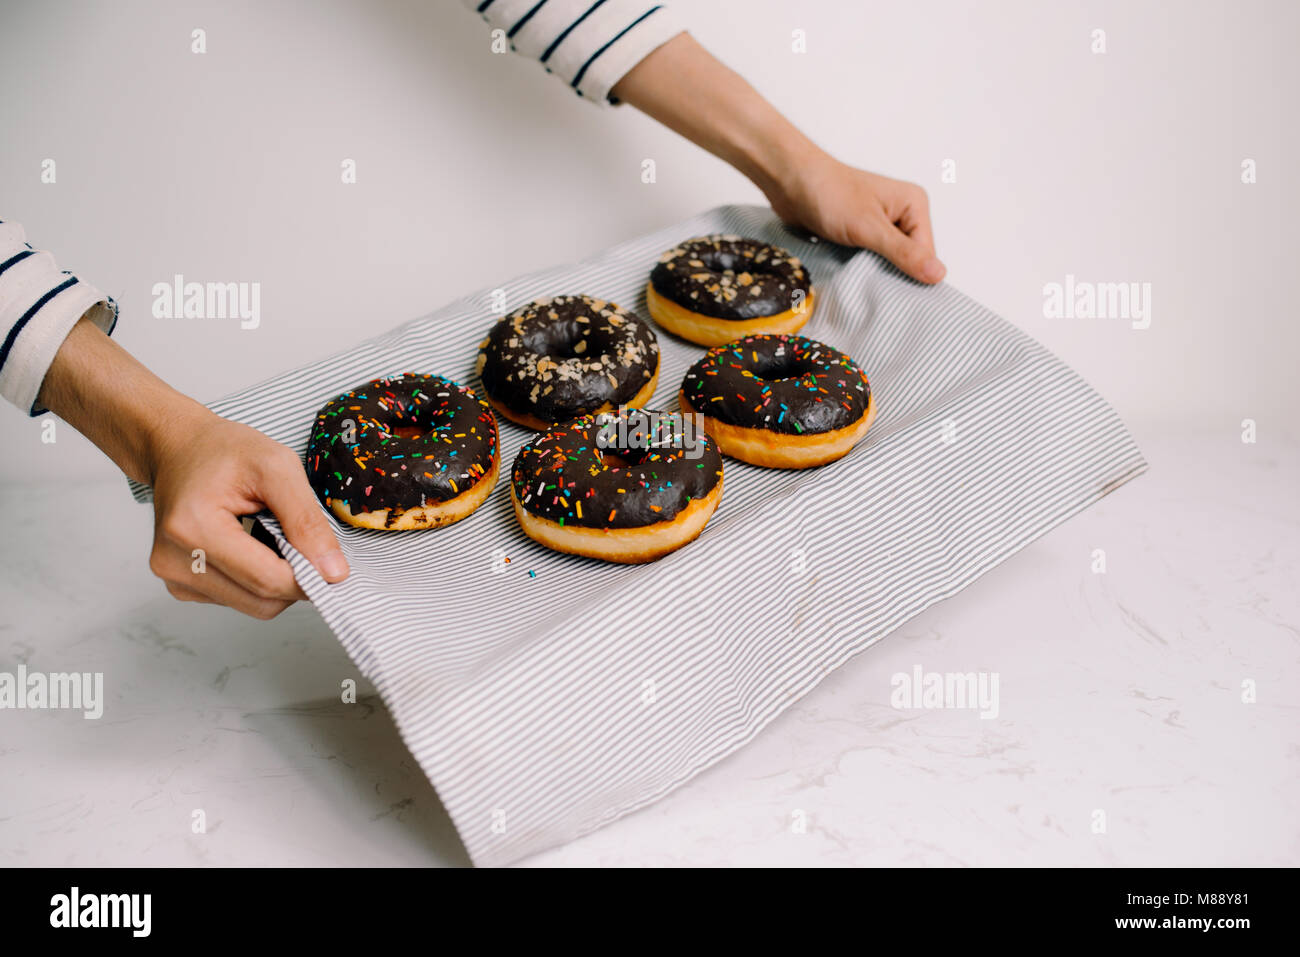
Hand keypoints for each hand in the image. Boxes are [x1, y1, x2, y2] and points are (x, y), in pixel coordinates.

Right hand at [147, 407, 349, 618]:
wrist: (179, 447)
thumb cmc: (223, 450)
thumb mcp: (277, 468)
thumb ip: (306, 521)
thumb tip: (333, 572)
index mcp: (192, 528)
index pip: (266, 580)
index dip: (310, 578)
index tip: (335, 566)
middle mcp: (173, 560)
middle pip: (261, 602)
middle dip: (295, 580)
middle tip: (305, 542)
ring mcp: (174, 576)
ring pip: (253, 605)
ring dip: (277, 579)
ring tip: (272, 536)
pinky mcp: (180, 585)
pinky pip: (238, 598)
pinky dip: (257, 579)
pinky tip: (252, 546)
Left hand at [763, 152, 945, 284]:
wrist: (790, 181)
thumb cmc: (829, 194)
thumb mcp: (869, 228)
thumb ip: (903, 253)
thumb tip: (938, 274)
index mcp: (914, 204)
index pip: (926, 253)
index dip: (912, 275)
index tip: (895, 294)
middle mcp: (901, 213)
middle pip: (908, 259)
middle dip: (892, 274)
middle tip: (873, 287)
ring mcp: (880, 224)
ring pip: (888, 261)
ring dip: (874, 273)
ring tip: (859, 279)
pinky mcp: (861, 233)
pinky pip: (869, 259)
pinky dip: (861, 268)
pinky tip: (851, 274)